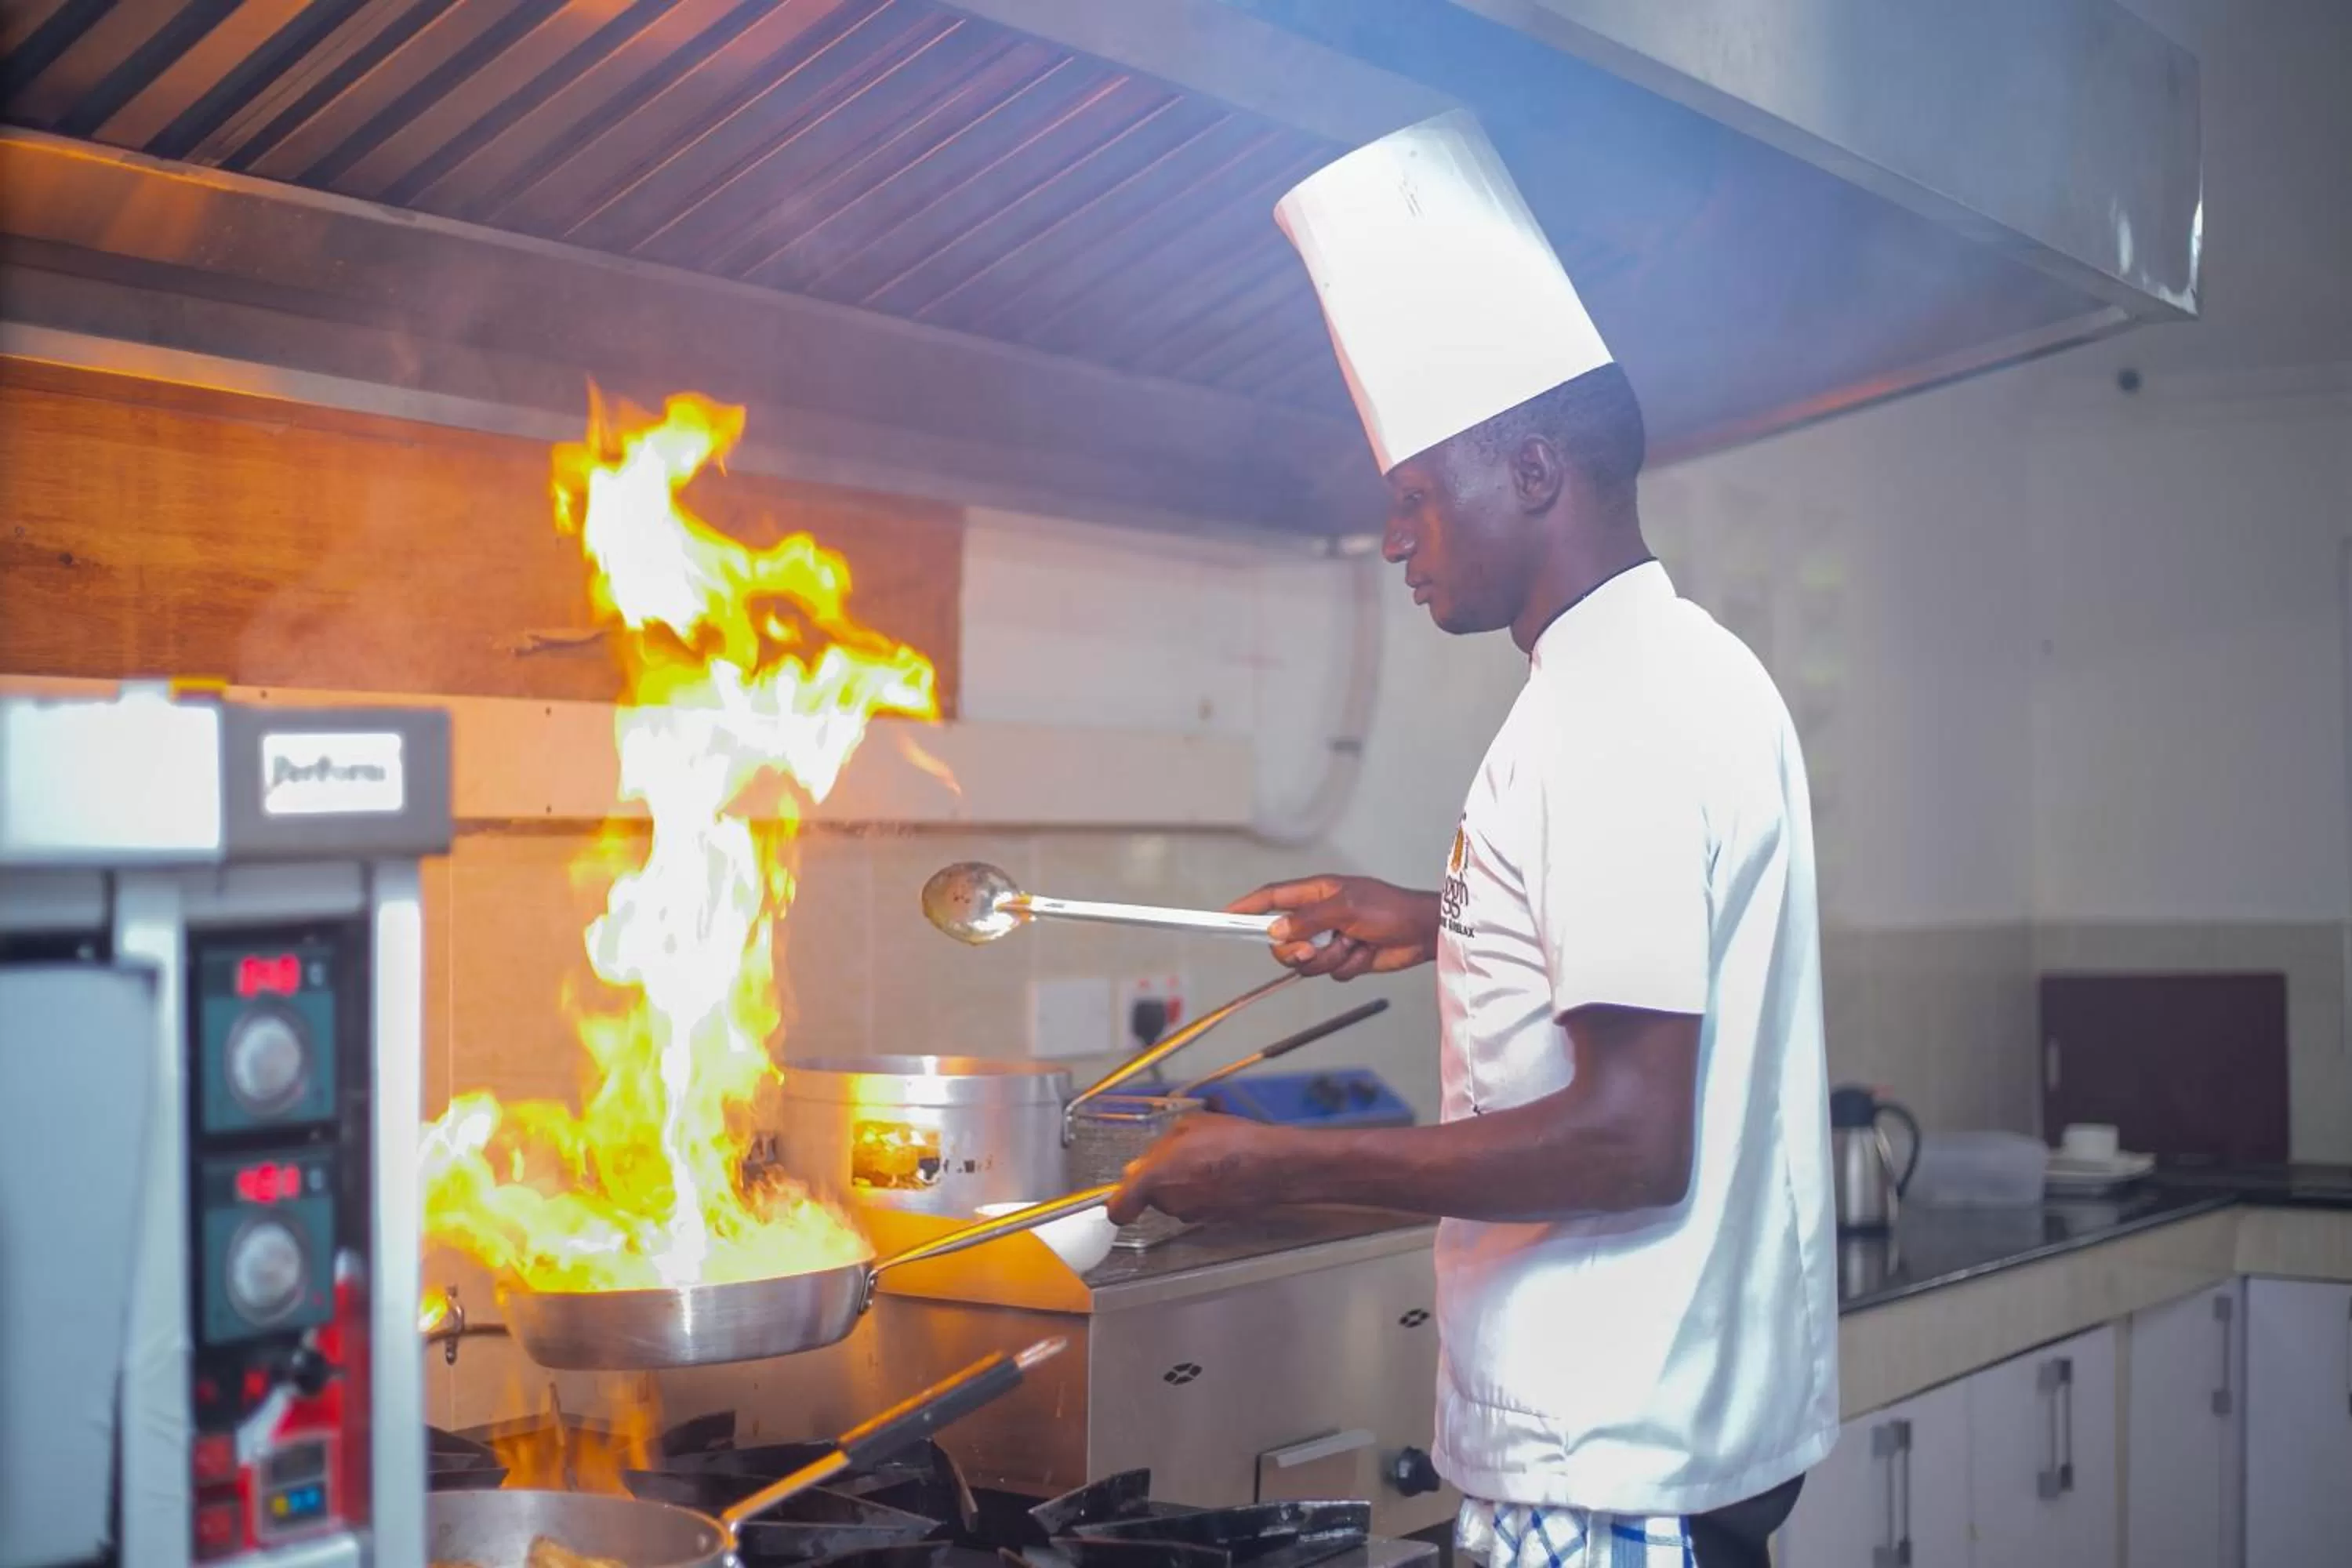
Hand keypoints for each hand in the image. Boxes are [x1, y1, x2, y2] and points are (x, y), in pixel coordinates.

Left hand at [1107, 1114, 1292, 1225]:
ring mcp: (1193, 1215)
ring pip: (1177, 1199)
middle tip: (1181, 1154)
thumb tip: (1144, 1163)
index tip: (1124, 1192)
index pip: (1119, 1209)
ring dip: (1185, 1183)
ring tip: (1208, 1158)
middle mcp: (1171, 1204)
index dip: (1119, 1201)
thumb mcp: (1189, 1126)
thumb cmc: (1231, 1140)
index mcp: (1155, 1180)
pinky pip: (1199, 1204)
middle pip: (1153, 1196)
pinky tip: (1223, 1171)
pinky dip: (1205, 1191)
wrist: (1274, 1165)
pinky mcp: (1214, 1220)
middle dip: (1162, 1177)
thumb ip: (1160, 1147)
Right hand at [1228, 875, 1439, 979]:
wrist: (1421, 933)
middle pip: (1282, 940)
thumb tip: (1276, 931)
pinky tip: (1365, 953)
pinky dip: (1348, 966)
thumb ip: (1308, 919)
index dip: (1247, 906)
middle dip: (1296, 950)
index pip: (1272, 898)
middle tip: (1312, 948)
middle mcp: (1317, 917)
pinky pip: (1330, 972)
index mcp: (1315, 894)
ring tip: (1354, 944)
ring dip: (1330, 958)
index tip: (1224, 916)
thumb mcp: (1345, 908)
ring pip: (1306, 962)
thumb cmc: (1388, 909)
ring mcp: (1329, 939)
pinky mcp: (1343, 959)